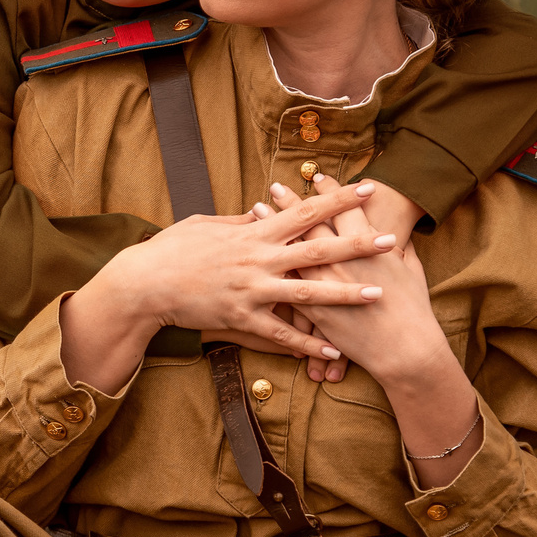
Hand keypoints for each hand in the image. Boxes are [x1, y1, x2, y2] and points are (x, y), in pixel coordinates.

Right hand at [59, 186, 390, 391]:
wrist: (144, 283)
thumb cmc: (172, 249)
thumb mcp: (207, 224)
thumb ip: (239, 221)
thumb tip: (260, 210)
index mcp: (253, 232)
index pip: (304, 210)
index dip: (338, 199)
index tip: (368, 188)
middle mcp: (258, 258)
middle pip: (318, 249)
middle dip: (357, 244)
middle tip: (391, 240)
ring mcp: (251, 289)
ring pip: (307, 292)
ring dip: (346, 294)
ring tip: (378, 295)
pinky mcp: (241, 317)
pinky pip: (280, 332)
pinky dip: (307, 342)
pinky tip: (333, 349)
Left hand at [282, 174, 484, 484]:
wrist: (405, 349)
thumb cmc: (415, 310)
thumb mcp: (412, 271)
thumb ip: (403, 251)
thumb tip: (400, 237)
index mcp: (369, 245)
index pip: (345, 209)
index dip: (331, 191)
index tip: (317, 177)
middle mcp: (343, 259)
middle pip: (311, 223)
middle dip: (293, 202)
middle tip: (277, 186)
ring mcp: (326, 283)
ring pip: (291, 248)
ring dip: (272, 227)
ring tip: (256, 211)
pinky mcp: (315, 308)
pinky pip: (286, 282)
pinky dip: (270, 264)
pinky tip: (257, 254)